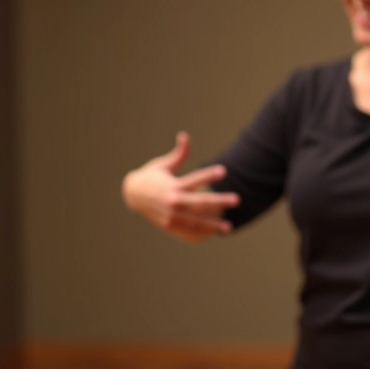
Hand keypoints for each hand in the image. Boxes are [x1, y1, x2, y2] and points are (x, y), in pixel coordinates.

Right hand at [122, 132, 239, 241]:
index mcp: (173, 185)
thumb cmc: (151, 176)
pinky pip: (188, 230)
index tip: (224, 171)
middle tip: (237, 200)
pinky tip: (215, 233)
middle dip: (219, 201)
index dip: (209, 175)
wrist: (132, 195)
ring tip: (228, 227)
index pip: (194, 179)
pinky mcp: (169, 225)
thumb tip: (185, 135)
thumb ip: (179, 153)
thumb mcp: (164, 164)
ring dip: (213, 224)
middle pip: (200, 202)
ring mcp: (171, 215)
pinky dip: (201, 232)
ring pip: (196, 221)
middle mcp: (172, 201)